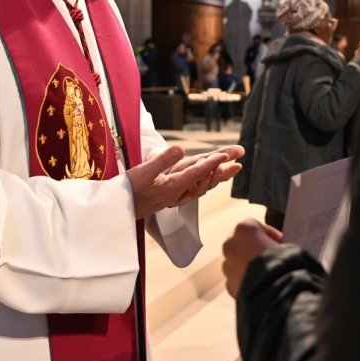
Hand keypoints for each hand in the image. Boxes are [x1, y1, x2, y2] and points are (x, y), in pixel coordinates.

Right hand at [127, 144, 244, 219]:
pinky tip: (208, 184)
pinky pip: (194, 191)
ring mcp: (175, 197)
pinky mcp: (170, 198)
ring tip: (232, 169)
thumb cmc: (129, 190)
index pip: (198, 171)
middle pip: (206, 179)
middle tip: (240, 160)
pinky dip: (205, 184)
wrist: (118, 210)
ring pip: (202, 186)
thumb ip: (163, 160)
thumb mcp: (143, 172)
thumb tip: (181, 149)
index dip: (213, 162)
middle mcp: (178, 193)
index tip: (227, 155)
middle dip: (223, 169)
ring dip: (218, 177)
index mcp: (173, 186)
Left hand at [222, 218, 282, 297]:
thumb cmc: (283, 263)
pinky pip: (237, 280)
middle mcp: (230, 245)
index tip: (279, 243)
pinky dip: (246, 281)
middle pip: (241, 243)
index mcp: (244, 229)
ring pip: (237, 262)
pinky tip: (261, 285)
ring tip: (266, 273)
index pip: (254, 225)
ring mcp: (227, 266)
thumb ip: (277, 244)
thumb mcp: (287, 245)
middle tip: (271, 257)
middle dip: (254, 248)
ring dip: (248, 266)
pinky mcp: (229, 285)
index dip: (268, 234)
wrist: (276, 290)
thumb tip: (280, 249)